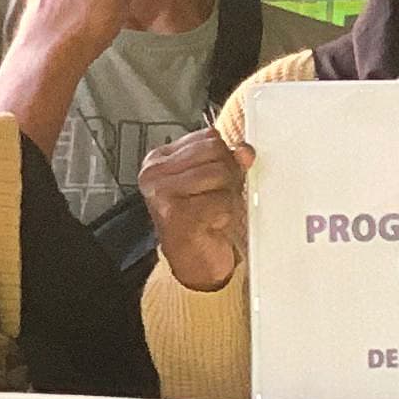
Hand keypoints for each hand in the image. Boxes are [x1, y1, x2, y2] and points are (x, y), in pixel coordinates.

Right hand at [140, 128, 253, 292]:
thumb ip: (228, 161)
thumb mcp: (216, 182)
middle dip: (227, 175)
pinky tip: (212, 223)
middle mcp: (155, 173)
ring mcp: (162, 193)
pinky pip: (221, 200)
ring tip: (213, 210)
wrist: (193, 262)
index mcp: (159, 159)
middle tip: (216, 198)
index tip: (215, 180)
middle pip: (215, 151)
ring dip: (227, 195)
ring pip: (220, 173)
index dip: (224, 158)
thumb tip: (244, 150)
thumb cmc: (203, 220)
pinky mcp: (175, 214)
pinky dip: (225, 213)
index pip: (208, 137)